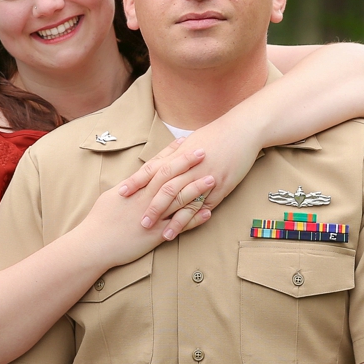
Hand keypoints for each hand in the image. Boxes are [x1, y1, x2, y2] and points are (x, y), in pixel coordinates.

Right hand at [77, 138, 215, 267]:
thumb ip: (128, 188)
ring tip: (213, 179)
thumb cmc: (99, 221)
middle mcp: (145, 199)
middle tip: (204, 151)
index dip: (171, 153)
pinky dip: (194, 219)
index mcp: (135, 188)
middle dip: (187, 163)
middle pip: (170, 176)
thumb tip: (136, 180)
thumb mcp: (112, 197)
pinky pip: (179, 226)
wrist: (94, 244)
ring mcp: (152, 216)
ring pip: (178, 199)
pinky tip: (208, 212)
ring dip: (196, 188)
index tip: (185, 142)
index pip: (156, 165)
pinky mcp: (156, 235)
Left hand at [118, 112, 262, 233]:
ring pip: (182, 201)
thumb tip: (157, 163)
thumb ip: (173, 154)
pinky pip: (202, 207)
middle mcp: (189, 167)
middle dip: (150, 206)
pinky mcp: (219, 188)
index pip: (152, 169)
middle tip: (138, 221)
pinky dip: (190, 220)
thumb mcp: (191, 141)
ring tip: (157, 233)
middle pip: (164, 188)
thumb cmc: (216, 134)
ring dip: (169, 219)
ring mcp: (204, 178)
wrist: (242, 130)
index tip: (121, 192)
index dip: (136, 181)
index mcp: (179, 154)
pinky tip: (181, 230)